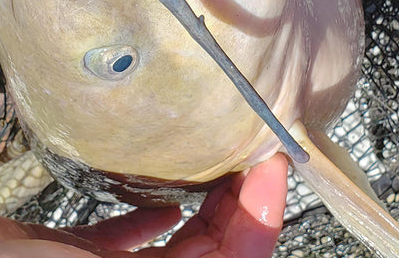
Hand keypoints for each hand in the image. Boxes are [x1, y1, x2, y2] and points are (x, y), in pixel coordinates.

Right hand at [0, 138, 287, 257]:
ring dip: (208, 211)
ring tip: (225, 163)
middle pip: (212, 255)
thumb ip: (156, 257)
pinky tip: (169, 198)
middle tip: (254, 152)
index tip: (271, 165)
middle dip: (241, 209)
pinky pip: (127, 246)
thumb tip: (238, 242)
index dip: (259, 219)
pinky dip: (154, 224)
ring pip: (177, 248)